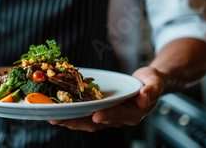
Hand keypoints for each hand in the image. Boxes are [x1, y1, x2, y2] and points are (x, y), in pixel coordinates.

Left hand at [48, 66, 164, 131]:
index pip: (118, 116)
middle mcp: (117, 118)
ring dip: (68, 120)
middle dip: (76, 122)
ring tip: (51, 116)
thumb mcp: (155, 82)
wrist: (146, 83)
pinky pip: (82, 114)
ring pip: (85, 121)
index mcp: (132, 114)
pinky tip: (55, 109)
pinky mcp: (98, 111)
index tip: (96, 115)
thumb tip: (145, 98)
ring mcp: (106, 116)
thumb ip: (151, 89)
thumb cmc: (151, 82)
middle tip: (59, 119)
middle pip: (95, 123)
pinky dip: (69, 113)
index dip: (107, 116)